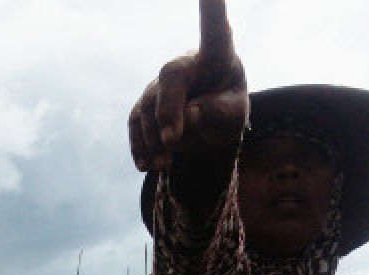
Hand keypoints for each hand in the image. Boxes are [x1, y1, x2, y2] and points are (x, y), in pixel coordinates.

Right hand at [129, 0, 247, 172]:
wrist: (209, 129)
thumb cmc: (227, 112)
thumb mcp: (233, 117)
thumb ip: (215, 115)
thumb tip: (185, 119)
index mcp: (218, 56)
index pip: (215, 28)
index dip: (211, 6)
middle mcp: (186, 63)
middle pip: (170, 78)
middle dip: (168, 111)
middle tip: (173, 142)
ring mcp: (160, 83)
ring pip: (148, 106)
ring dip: (155, 138)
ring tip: (166, 165)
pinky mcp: (144, 104)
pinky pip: (135, 123)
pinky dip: (140, 145)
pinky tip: (147, 165)